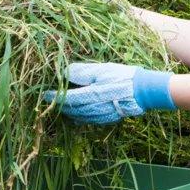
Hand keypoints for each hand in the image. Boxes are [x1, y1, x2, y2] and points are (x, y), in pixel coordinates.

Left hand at [41, 62, 175, 125]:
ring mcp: (101, 115)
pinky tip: (79, 114)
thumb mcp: (101, 69)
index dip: (54, 97)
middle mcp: (93, 108)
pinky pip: (90, 120)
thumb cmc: (123, 77)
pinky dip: (81, 117)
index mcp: (90, 95)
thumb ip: (82, 72)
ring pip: (79, 117)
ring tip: (63, 107)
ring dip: (69, 112)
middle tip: (51, 101)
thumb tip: (64, 72)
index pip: (66, 98)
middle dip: (60, 105)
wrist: (144, 91)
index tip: (45, 94)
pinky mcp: (109, 118)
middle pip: (71, 110)